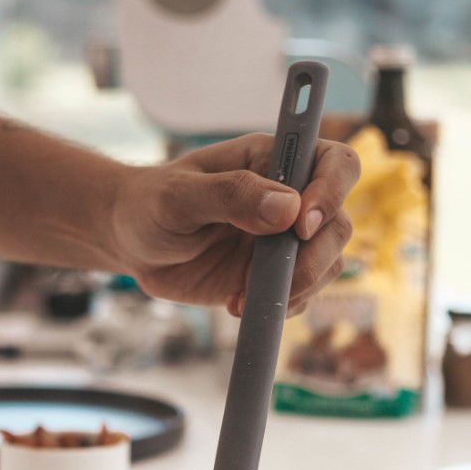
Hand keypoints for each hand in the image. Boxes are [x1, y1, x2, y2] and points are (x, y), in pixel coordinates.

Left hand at [111, 134, 359, 314]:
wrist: (133, 244)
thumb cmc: (151, 204)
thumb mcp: (180, 196)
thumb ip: (231, 195)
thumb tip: (288, 208)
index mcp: (273, 162)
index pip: (335, 164)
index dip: (332, 191)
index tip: (302, 224)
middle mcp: (289, 200)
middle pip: (337, 225)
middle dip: (314, 258)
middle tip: (272, 279)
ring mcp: (283, 242)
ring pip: (327, 265)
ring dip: (298, 288)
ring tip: (244, 297)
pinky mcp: (272, 277)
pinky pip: (300, 296)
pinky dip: (279, 307)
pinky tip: (238, 305)